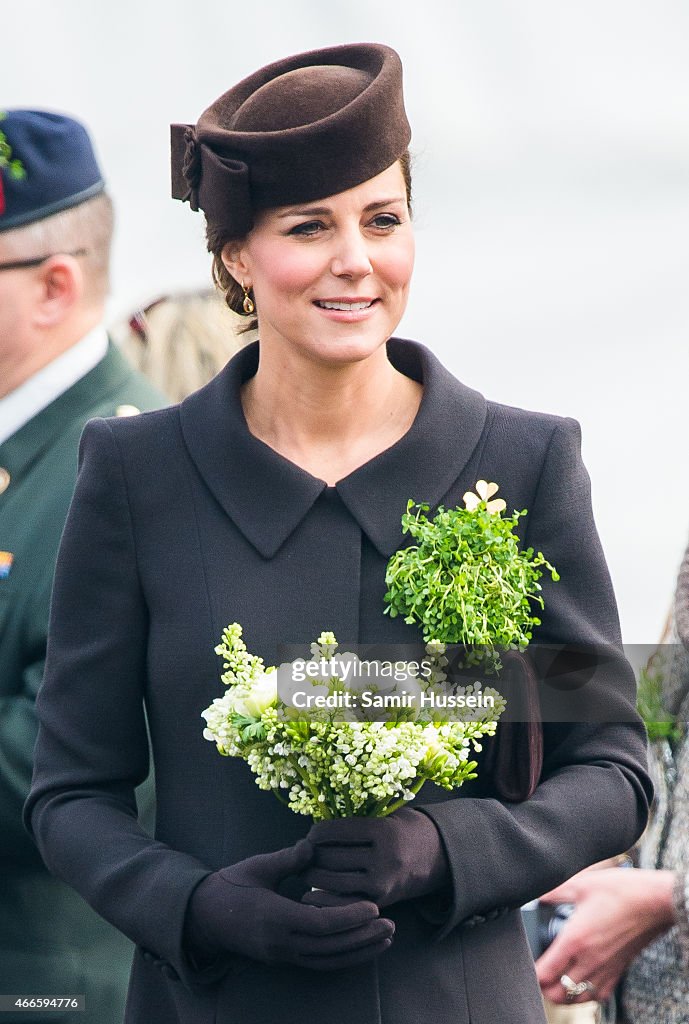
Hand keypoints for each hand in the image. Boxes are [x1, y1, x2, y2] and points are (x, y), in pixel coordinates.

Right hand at [185, 839, 393, 970]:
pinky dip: (343, 958)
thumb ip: (287, 859)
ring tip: (386, 940)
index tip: (373, 906)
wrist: (204, 917)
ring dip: (359, 951)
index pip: (321, 924)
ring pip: (327, 960)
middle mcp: (281, 943)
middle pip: (330, 947)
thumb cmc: (231, 886)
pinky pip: (319, 963)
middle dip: (363, 937)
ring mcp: (282, 955)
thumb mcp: (257, 866)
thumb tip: (312, 846)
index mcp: (275, 918)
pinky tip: (361, 949)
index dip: (349, 917)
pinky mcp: (284, 959)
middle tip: (392, 925)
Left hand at [302, 809, 448, 907]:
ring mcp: (382, 884)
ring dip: (313, 876)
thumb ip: (358, 822)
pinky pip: (345, 901)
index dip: (317, 833)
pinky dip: (326, 899)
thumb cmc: (406, 829)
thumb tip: (319, 829)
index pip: (337, 831)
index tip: (310, 834)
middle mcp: (383, 858)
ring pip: (334, 881)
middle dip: (311, 856)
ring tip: (304, 870)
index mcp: (383, 831)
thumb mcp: (387, 816)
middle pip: (332, 857)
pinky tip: (312, 894)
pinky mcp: (381, 902)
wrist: (438, 856)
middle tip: (302, 853)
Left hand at [536, 868, 675, 1003]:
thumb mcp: (581, 884)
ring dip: (565, 994)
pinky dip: (588, 994)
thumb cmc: (620, 890)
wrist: (654, 901)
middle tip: (540, 975)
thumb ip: (554, 892)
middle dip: (545, 988)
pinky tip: (583, 981)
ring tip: (557, 982)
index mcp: (575, 940)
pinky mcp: (619, 969)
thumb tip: (536, 894)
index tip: (528, 965)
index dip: (533, 974)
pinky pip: (600, 994)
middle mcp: (589, 960)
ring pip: (579, 998)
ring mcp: (606, 968)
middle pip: (560, 993)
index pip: (546, 973)